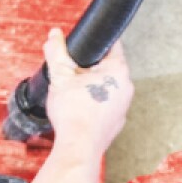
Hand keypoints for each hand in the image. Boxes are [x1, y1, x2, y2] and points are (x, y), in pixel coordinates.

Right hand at [42, 28, 132, 158]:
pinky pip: (106, 106)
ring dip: (92, 87)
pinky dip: (95, 105)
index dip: (94, 43)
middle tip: (72, 73)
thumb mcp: (60, 75)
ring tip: (74, 94)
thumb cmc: (73, 113)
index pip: (112, 45)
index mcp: (117, 70)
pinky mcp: (117, 122)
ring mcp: (124, 106)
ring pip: (108, 88)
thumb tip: (54, 36)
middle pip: (108, 67)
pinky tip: (80, 110)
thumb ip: (57, 52)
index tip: (83, 47)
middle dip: (90, 68)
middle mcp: (126, 86)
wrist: (78, 147)